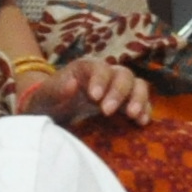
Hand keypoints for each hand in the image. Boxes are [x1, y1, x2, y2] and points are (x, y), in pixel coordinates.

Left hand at [18, 56, 150, 127]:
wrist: (53, 112)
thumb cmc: (48, 101)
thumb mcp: (46, 95)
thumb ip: (56, 89)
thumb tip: (72, 85)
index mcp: (87, 68)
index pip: (99, 68)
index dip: (100, 80)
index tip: (94, 97)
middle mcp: (107, 75)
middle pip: (123, 75)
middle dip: (118, 92)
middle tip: (107, 111)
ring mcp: (119, 89)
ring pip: (137, 85)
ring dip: (138, 99)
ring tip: (133, 116)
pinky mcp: (126, 104)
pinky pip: (142, 103)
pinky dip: (145, 110)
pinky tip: (142, 122)